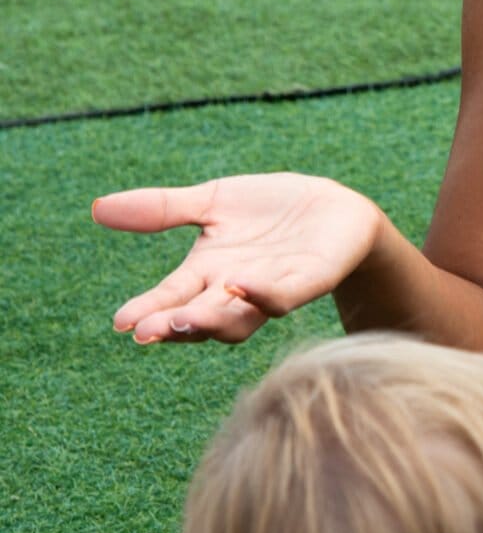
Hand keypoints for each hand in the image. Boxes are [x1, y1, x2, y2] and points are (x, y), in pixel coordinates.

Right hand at [93, 174, 383, 343]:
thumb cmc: (270, 210)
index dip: (148, 310)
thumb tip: (96, 208)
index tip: (121, 322)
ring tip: (187, 317)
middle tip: (148, 332)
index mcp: (208, 272)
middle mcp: (235, 289)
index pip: (171, 297)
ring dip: (213, 319)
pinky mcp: (309, 281)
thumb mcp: (213, 201)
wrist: (335, 208)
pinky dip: (264, 294)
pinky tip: (242, 285)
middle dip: (174, 324)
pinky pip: (285, 296)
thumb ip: (162, 208)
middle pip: (199, 316)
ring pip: (238, 318)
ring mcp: (272, 289)